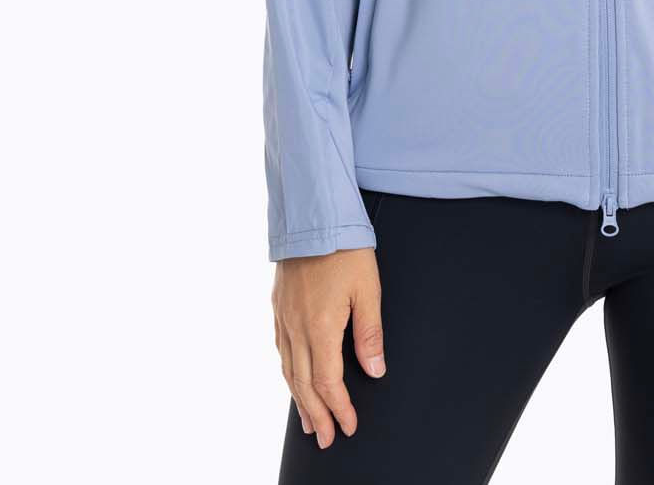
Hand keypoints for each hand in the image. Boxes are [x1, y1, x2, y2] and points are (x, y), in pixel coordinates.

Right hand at [272, 248, 385, 447]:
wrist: (312, 215)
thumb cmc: (345, 249)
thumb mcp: (368, 289)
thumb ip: (370, 333)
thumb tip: (375, 370)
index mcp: (321, 328)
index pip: (328, 382)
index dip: (339, 408)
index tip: (349, 427)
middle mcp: (296, 327)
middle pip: (304, 384)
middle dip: (317, 414)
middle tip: (326, 439)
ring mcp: (283, 316)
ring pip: (288, 369)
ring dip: (299, 399)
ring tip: (309, 421)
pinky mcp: (278, 305)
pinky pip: (280, 349)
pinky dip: (287, 372)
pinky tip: (292, 378)